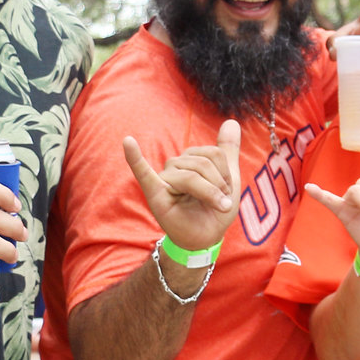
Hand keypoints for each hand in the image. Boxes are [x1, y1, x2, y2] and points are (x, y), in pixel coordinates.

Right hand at [123, 119, 242, 254]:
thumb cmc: (214, 208)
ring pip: (192, 175)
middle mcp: (174, 166)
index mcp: (190, 161)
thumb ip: (227, 150)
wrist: (207, 237)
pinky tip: (128, 142)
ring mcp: (163, 179)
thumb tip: (232, 121)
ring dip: (210, 193)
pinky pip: (144, 173)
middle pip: (203, 163)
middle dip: (218, 185)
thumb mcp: (228, 177)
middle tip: (220, 203)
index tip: (226, 191)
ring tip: (212, 206)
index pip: (213, 153)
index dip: (226, 173)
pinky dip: (135, 158)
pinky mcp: (155, 194)